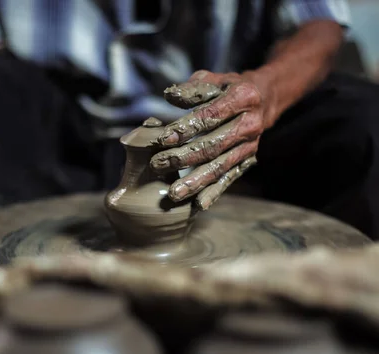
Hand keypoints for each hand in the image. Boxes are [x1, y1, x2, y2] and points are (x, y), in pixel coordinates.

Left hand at [150, 70, 275, 209]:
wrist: (266, 99)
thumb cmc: (229, 87)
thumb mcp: (214, 79)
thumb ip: (193, 88)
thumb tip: (170, 96)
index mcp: (243, 98)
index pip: (211, 116)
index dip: (186, 128)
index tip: (163, 138)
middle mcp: (250, 125)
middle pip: (214, 145)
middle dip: (184, 157)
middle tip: (157, 164)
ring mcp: (250, 146)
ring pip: (220, 166)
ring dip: (195, 181)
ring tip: (173, 193)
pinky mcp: (247, 161)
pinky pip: (230, 178)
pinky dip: (214, 192)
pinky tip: (198, 204)